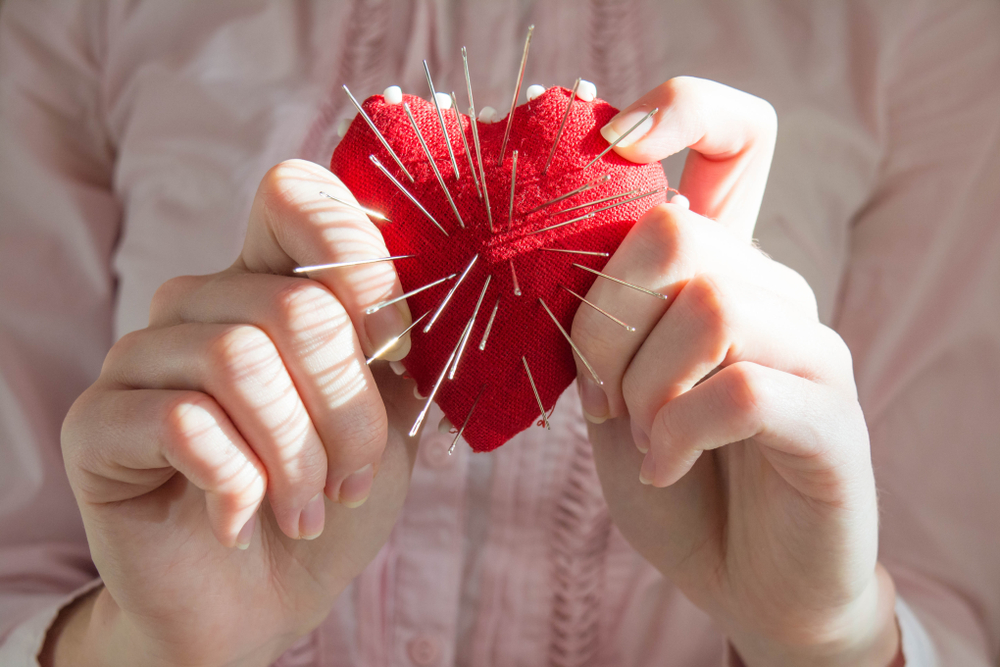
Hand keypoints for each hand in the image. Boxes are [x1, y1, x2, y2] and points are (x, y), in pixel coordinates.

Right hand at [56, 160, 423, 666]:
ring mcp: (140, 358)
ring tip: (310, 507)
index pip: (296, 196)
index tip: (394, 349)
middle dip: (349, 409)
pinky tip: (241, 521)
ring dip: (299, 455)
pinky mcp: (98, 424)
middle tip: (354, 476)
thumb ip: (394, 352)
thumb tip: (420, 303)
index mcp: (270, 283)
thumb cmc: (330, 495)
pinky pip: (184, 423)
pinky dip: (239, 484)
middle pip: (293, 308)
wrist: (263, 598)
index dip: (359, 263)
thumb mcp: (387, 418)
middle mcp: (198, 303)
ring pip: (240, 361)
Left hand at [573, 78, 900, 665]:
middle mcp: (772, 287)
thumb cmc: (673, 476)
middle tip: (599, 400)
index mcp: (719, 267)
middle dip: (606, 324)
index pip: (736, 136)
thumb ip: (599, 321)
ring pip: (707, 307)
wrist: (745, 579)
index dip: (683, 108)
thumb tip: (547, 258)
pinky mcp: (831, 412)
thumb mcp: (611, 391)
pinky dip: (678, 433)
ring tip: (640, 439)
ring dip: (641, 386)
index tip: (618, 142)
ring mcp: (810, 346)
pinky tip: (667, 467)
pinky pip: (740, 387)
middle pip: (676, 231)